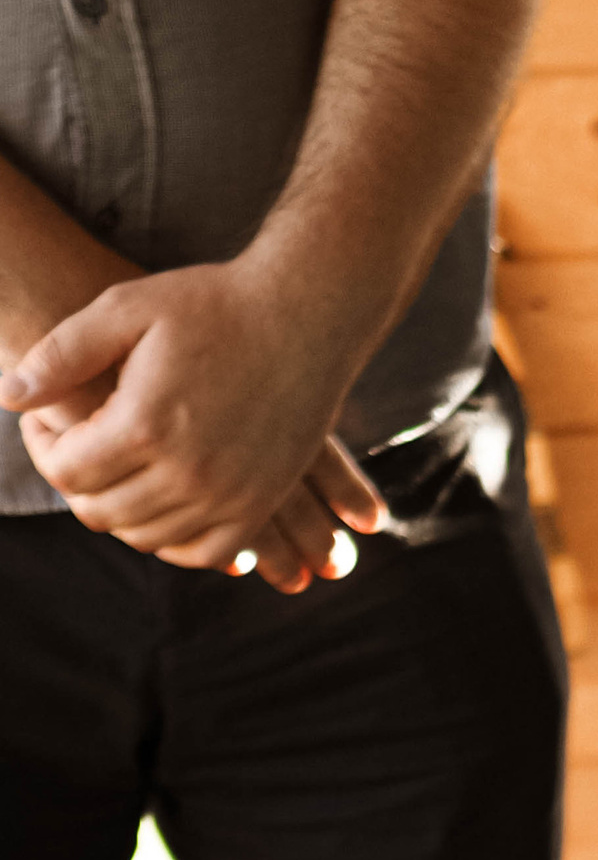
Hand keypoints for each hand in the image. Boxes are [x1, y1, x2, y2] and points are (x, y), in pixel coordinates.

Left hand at [1, 255, 383, 588]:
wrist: (306, 318)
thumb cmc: (212, 305)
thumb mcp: (125, 308)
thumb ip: (61, 353)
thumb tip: (9, 396)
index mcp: (146, 425)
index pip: (67, 472)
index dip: (40, 447)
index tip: (39, 418)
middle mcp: (189, 474)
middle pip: (102, 512)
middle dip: (73, 482)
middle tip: (73, 443)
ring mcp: (230, 498)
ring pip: (147, 538)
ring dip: (118, 510)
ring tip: (114, 466)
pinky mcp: (260, 507)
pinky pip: (202, 553)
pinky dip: (171, 539)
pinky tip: (158, 501)